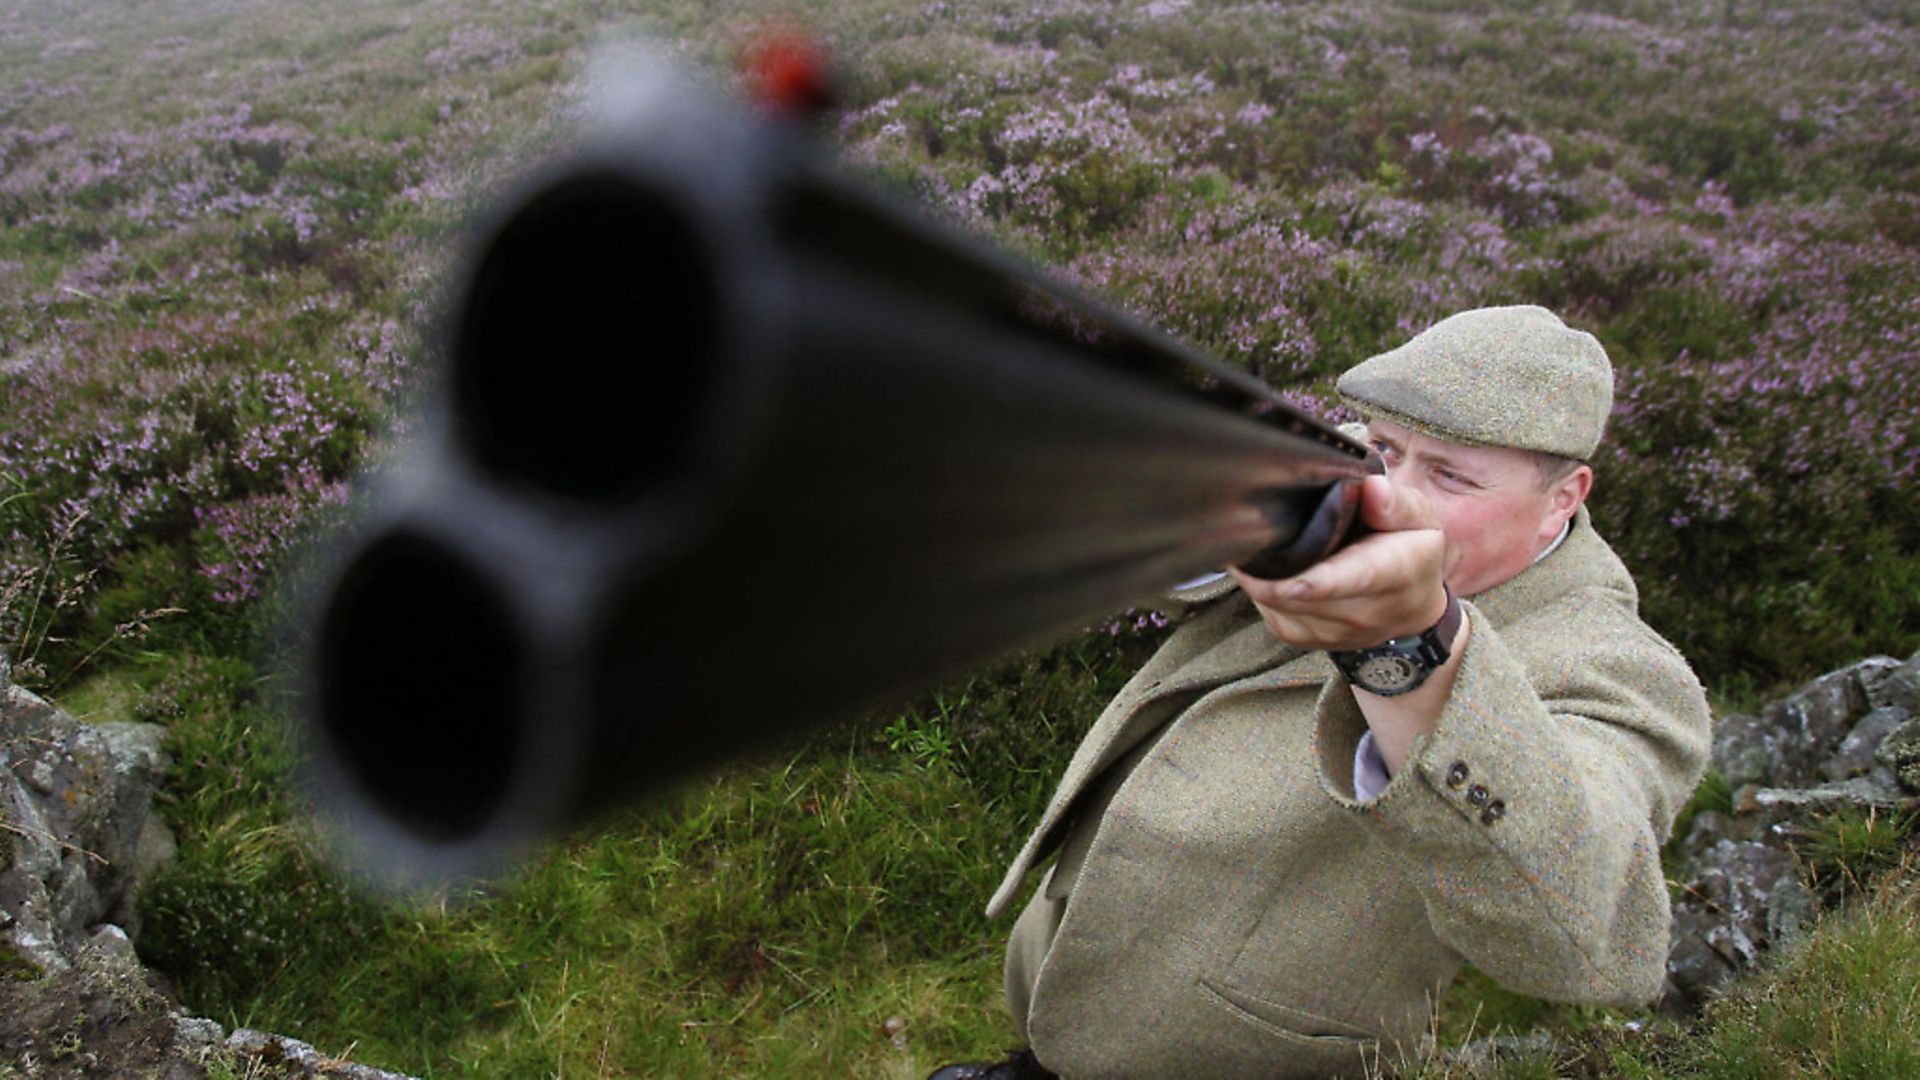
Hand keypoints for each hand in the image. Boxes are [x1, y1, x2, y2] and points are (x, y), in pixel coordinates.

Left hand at [1229, 476, 1448, 650]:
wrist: (1410, 607)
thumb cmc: (1411, 552)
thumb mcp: (1419, 519)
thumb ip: (1396, 504)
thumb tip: (1372, 487)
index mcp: (1392, 574)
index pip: (1352, 579)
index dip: (1318, 581)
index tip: (1291, 581)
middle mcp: (1360, 612)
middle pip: (1297, 593)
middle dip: (1271, 558)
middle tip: (1261, 522)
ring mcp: (1327, 631)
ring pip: (1273, 600)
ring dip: (1264, 571)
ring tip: (1274, 541)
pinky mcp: (1299, 637)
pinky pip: (1266, 608)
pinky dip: (1262, 584)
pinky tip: (1276, 565)